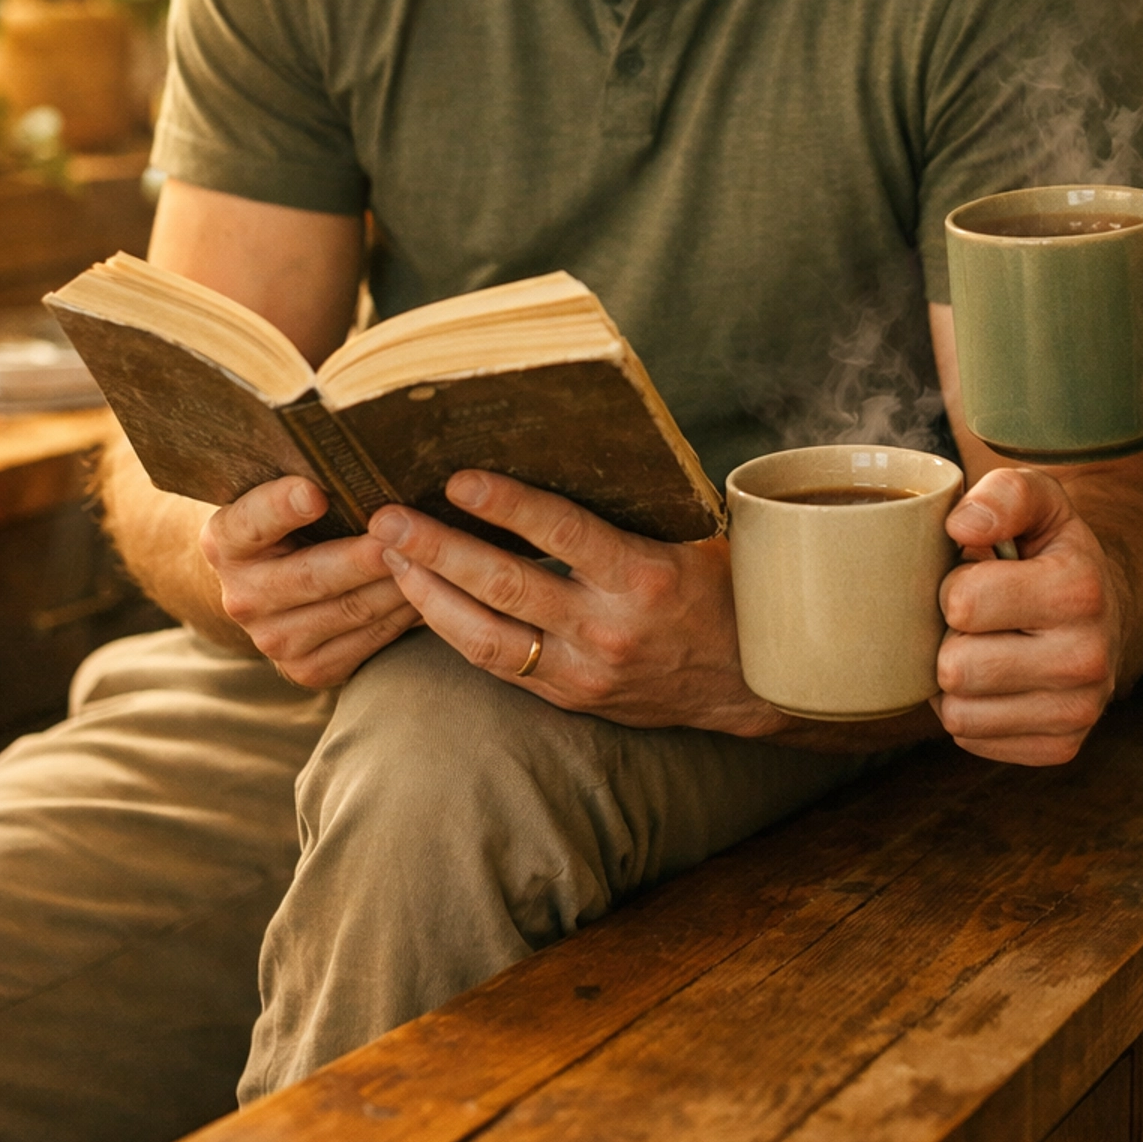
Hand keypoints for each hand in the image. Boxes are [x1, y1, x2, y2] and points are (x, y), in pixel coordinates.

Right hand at [200, 477, 419, 687]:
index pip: (252, 520)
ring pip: (351, 610)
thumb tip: (362, 450)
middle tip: (407, 533)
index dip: (282, 506)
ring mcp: (273, 640)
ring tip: (437, 557)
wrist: (272, 584)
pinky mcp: (308, 669)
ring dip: (399, 583)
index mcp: (225, 541)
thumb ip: (309, 478)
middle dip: (366, 554)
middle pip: (313, 575)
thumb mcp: (283, 492)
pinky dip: (404, 615)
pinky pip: (368, 641)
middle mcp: (241, 596)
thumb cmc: (293, 519)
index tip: (316, 492)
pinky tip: (434, 589)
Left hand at [370, 472, 776, 735]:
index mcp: (646, 575)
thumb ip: (634, 504)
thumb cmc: (724, 586)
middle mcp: (611, 628)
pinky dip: (455, 631)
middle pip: (506, 587)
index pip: (563, 534)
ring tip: (389, 558)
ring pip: (487, 637)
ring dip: (429, 595)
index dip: (507, 506)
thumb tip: (571, 443)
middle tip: (387, 519)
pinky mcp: (573, 698)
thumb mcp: (693, 535)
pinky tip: (423, 601)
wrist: (755, 681)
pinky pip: (499, 666)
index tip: (458, 479)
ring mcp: (587, 671)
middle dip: (438, 550)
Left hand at [935, 466, 1126, 766]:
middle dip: (951, 637)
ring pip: (958, 713)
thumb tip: (961, 527)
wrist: (1104, 608)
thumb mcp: (1037, 499)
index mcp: (1080, 589)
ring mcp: (1079, 712)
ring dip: (955, 679)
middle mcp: (1089, 658)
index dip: (954, 585)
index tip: (979, 576)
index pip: (962, 603)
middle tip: (978, 619)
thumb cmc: (1051, 549)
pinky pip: (972, 739)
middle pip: (956, 668)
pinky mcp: (1061, 748)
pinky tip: (995, 680)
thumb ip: (1002, 493)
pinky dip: (970, 710)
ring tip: (984, 646)